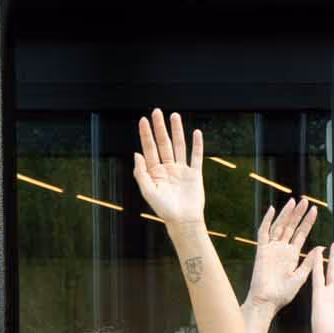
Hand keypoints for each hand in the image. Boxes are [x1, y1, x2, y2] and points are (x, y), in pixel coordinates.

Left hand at [130, 107, 208, 229]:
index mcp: (154, 171)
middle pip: (163, 143)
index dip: (146, 134)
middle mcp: (167, 167)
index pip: (149, 148)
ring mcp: (181, 169)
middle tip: (157, 111)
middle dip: (159, 127)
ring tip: (174, 116)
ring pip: (179, 145)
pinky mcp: (194, 174)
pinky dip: (197, 145)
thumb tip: (136, 154)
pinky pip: (196, 156)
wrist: (183, 220)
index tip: (143, 120)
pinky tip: (196, 133)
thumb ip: (140, 173)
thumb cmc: (164, 209)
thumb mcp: (148, 191)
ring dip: (177, 131)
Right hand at [244, 194, 317, 310]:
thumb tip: (322, 247)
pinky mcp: (262, 251)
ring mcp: (272, 249)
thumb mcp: (301, 277)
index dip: (308, 222)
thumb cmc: (283, 294)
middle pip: (291, 227)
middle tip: (305, 200)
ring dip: (286, 214)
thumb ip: (310, 262)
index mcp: (292, 255)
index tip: (315, 210)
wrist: (267, 302)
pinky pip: (263, 233)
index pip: (301, 234)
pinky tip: (272, 209)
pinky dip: (267, 221)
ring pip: (279, 226)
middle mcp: (282, 249)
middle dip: (298, 214)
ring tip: (293, 201)